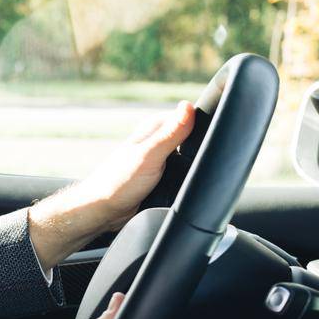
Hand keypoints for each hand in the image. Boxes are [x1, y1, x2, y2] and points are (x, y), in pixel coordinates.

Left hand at [27, 100, 194, 266]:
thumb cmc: (119, 183)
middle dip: (201, 149)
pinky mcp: (161, 176)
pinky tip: (189, 184)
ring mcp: (160, 159)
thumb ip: (170, 133)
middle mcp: (158, 140)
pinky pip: (183, 173)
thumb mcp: (149, 155)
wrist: (104, 211)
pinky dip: (187, 177)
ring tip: (198, 175)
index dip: (205, 126)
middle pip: (193, 138)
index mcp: (155, 127)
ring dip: (194, 165)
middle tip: (205, 162)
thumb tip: (187, 106)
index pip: (190, 117)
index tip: (214, 139)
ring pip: (189, 157)